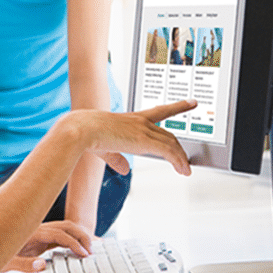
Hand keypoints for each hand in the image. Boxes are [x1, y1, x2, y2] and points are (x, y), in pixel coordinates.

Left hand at [1, 221, 92, 272]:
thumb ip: (24, 264)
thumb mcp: (6, 262)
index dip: (73, 243)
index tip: (83, 253)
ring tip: (89, 249)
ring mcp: (39, 232)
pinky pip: (59, 236)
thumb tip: (42, 265)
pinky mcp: (40, 238)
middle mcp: (36, 229)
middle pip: (65, 226)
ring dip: (78, 237)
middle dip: (81, 236)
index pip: (58, 234)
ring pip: (64, 229)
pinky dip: (72, 240)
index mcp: (31, 232)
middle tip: (92, 251)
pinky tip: (77, 249)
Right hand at [67, 100, 196, 176]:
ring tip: (185, 170)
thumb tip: (124, 168)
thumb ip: (117, 158)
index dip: (177, 107)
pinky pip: (169, 151)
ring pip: (172, 143)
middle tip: (186, 160)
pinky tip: (182, 170)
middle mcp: (140, 122)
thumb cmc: (86, 134)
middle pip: (168, 134)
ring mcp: (143, 129)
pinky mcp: (144, 140)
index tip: (191, 102)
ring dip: (181, 158)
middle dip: (179, 148)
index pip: (160, 111)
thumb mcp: (105, 148)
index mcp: (131, 119)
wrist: (81, 129)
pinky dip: (179, 161)